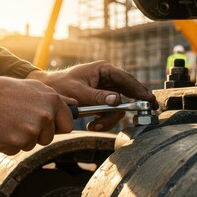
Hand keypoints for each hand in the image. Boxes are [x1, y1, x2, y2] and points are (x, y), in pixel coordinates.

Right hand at [0, 72, 75, 154]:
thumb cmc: (4, 90)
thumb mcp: (34, 87)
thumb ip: (55, 99)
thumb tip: (74, 104)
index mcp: (52, 101)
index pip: (68, 125)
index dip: (57, 127)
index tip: (47, 125)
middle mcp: (45, 116)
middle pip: (48, 138)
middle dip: (36, 133)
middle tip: (19, 119)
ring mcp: (31, 130)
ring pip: (31, 144)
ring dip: (20, 138)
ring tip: (8, 120)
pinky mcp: (16, 143)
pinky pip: (16, 150)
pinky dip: (7, 144)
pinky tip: (0, 129)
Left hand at [26, 60, 157, 130]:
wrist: (47, 91)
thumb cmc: (60, 86)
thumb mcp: (79, 92)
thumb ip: (98, 97)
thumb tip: (117, 101)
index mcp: (103, 70)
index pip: (126, 79)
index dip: (139, 90)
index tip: (149, 100)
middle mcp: (107, 78)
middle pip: (125, 95)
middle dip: (121, 111)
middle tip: (132, 118)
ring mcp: (105, 90)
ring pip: (118, 107)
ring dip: (109, 120)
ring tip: (94, 126)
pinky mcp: (101, 100)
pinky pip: (109, 112)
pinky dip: (103, 121)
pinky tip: (93, 125)